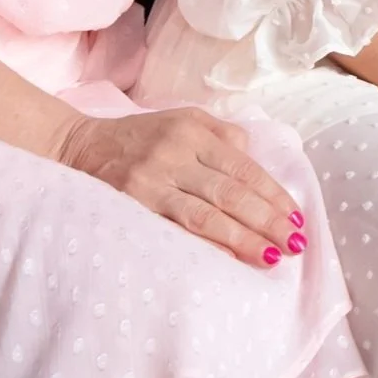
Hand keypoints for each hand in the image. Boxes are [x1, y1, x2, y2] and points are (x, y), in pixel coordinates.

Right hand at [56, 107, 307, 266]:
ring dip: (242, 238)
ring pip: (205, 215)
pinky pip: (174, 231)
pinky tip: (227, 258)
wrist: (80, 147)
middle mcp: (175, 155)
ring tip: (271, 256)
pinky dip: (203, 246)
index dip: (272, 194)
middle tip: (294, 243)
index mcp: (193, 131)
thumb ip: (223, 137)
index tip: (296, 218)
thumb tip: (257, 164)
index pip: (243, 167)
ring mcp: (151, 183)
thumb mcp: (185, 120)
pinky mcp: (131, 207)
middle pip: (230, 192)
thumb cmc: (143, 137)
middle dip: (266, 220)